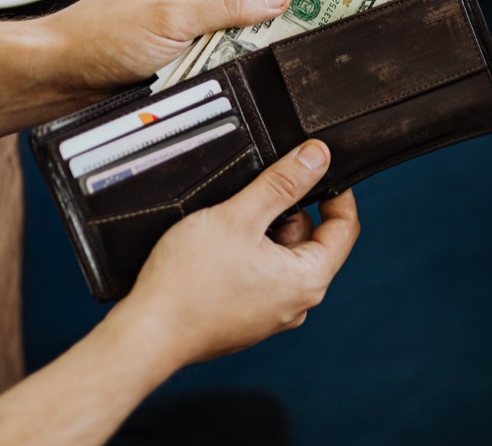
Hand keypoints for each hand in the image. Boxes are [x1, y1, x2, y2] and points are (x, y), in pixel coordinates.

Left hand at [44, 0, 290, 88]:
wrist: (62, 75)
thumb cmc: (102, 34)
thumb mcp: (173, 16)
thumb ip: (229, 6)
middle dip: (277, 7)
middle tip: (318, 16)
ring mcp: (189, 23)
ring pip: (240, 28)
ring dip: (256, 38)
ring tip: (292, 44)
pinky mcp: (186, 54)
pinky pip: (224, 53)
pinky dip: (239, 60)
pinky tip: (259, 67)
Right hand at [115, 139, 358, 366]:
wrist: (146, 333)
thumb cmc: (188, 283)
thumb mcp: (240, 216)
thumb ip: (283, 183)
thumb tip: (317, 157)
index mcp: (308, 281)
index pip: (345, 229)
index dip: (338, 194)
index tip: (319, 172)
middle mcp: (296, 304)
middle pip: (311, 241)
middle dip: (287, 214)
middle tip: (253, 202)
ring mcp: (271, 315)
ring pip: (282, 257)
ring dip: (263, 234)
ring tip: (227, 229)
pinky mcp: (246, 319)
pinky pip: (261, 276)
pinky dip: (247, 256)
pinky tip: (217, 251)